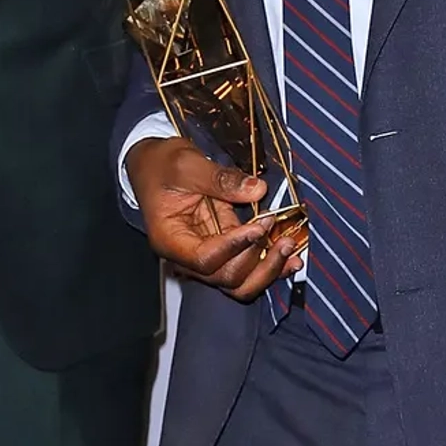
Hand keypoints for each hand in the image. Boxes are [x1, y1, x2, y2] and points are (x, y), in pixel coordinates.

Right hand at [127, 136, 306, 302]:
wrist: (153, 166)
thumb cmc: (161, 165)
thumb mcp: (186, 164)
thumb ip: (219, 178)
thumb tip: (257, 189)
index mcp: (170, 239)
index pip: (205, 259)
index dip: (235, 247)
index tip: (259, 225)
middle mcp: (187, 257)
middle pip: (226, 278)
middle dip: (258, 261)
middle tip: (280, 235)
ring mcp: (207, 255)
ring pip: (240, 282)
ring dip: (268, 269)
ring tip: (290, 248)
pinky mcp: (224, 248)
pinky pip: (248, 268)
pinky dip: (271, 265)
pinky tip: (292, 257)